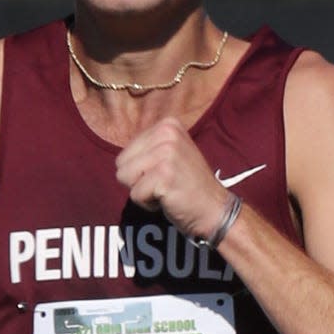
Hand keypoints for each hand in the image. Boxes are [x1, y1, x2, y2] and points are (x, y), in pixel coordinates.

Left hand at [114, 121, 227, 242]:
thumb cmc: (187, 186)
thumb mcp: (170, 154)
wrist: (213, 209)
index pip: (125, 152)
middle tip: (165, 184)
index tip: (165, 174)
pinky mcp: (164, 174)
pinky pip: (135, 195)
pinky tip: (169, 199)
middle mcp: (166, 132)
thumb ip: (147, 148)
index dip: (140, 171)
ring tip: (166, 190)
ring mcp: (166, 152)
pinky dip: (148, 204)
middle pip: (121, 164)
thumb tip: (120, 157)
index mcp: (167, 124)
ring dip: (142, 191)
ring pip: (124, 178)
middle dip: (138, 181)